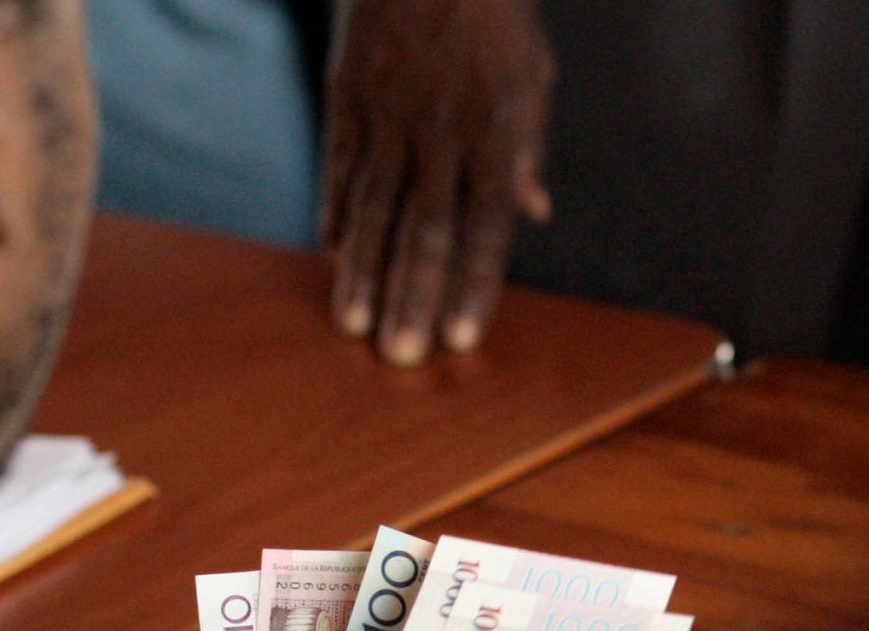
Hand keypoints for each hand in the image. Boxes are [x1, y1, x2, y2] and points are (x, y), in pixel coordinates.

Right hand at [320, 0, 552, 365]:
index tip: (460, 339)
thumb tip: (534, 211)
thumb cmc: (492, 15)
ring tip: (354, 327)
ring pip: (373, 208)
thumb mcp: (531, 75)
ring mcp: (388, 115)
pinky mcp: (347, 97)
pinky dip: (336, 214)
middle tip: (401, 359)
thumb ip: (528, 146)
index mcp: (495, 132)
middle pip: (425, 231)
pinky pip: (339, 167)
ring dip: (363, 273)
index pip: (486, 228)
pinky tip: (333, 256)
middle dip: (413, 298)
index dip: (473, 286)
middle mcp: (440, 131)